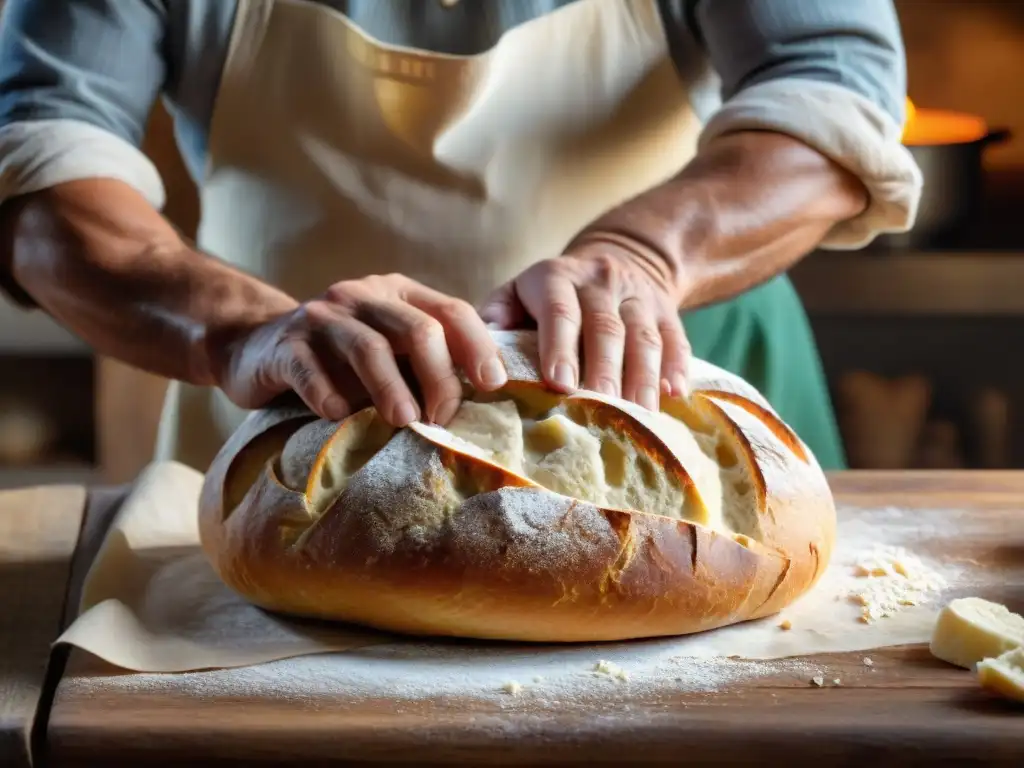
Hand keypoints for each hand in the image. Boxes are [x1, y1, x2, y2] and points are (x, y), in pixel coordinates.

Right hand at [212, 274, 506, 425]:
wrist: (256, 347)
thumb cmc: (340, 360)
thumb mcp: (389, 350)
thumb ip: (428, 362)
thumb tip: (484, 401)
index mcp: (398, 293)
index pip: (452, 311)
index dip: (478, 347)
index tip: (494, 385)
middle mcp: (363, 296)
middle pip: (418, 330)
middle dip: (440, 378)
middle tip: (443, 419)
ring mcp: (322, 317)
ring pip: (369, 348)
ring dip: (392, 390)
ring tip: (406, 423)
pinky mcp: (285, 346)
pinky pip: (311, 371)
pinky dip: (330, 396)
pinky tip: (340, 417)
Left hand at [480, 239, 689, 410]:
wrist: (617, 257)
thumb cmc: (551, 294)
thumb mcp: (518, 290)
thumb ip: (498, 316)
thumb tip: (478, 350)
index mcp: (556, 277)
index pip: (559, 310)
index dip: (560, 346)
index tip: (560, 384)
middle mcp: (600, 281)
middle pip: (606, 328)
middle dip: (604, 369)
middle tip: (603, 408)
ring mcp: (638, 296)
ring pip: (644, 337)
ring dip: (644, 377)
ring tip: (641, 414)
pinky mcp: (667, 311)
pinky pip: (676, 338)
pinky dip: (677, 367)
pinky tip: (676, 394)